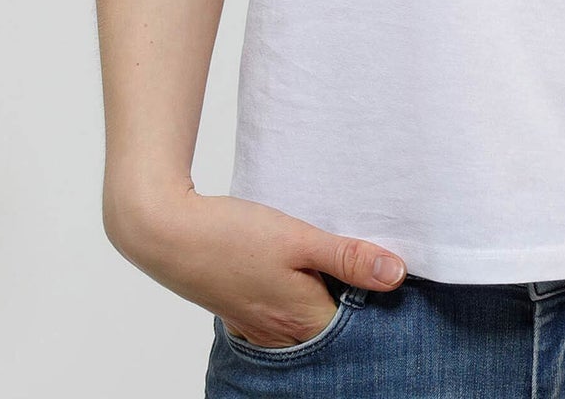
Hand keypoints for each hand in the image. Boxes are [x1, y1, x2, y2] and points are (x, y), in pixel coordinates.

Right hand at [106, 185, 407, 348]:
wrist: (167, 231)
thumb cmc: (232, 234)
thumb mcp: (299, 237)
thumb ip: (348, 257)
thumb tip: (397, 274)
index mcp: (300, 318)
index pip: (354, 330)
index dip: (375, 307)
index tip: (391, 284)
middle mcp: (278, 334)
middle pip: (328, 334)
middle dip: (349, 311)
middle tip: (366, 276)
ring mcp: (255, 327)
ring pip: (301, 328)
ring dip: (320, 306)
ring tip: (334, 274)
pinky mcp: (238, 311)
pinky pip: (277, 319)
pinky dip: (293, 305)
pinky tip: (296, 279)